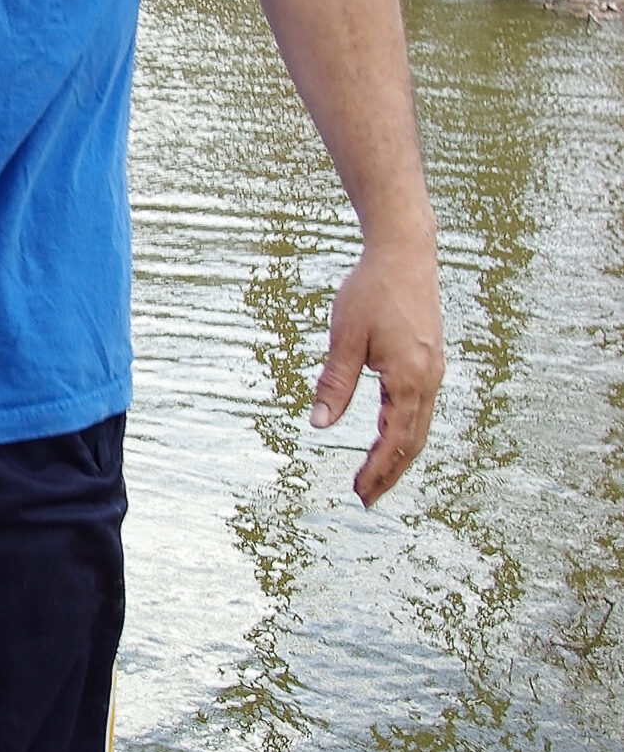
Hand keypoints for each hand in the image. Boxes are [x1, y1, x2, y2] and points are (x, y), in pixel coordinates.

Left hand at [310, 234, 443, 506]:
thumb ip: (334, 384)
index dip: (377, 470)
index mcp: (409, 378)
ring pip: (420, 427)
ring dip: (399, 456)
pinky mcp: (430, 360)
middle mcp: (429, 379)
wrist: (405, 252)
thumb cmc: (372, 289)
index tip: (359, 492)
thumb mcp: (345, 338)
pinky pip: (421, 408)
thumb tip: (318, 425)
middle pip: (413, 442)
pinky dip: (406, 432)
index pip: (395, 440)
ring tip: (376, 477)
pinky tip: (389, 438)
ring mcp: (433, 370)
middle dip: (390, 473)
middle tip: (366, 499)